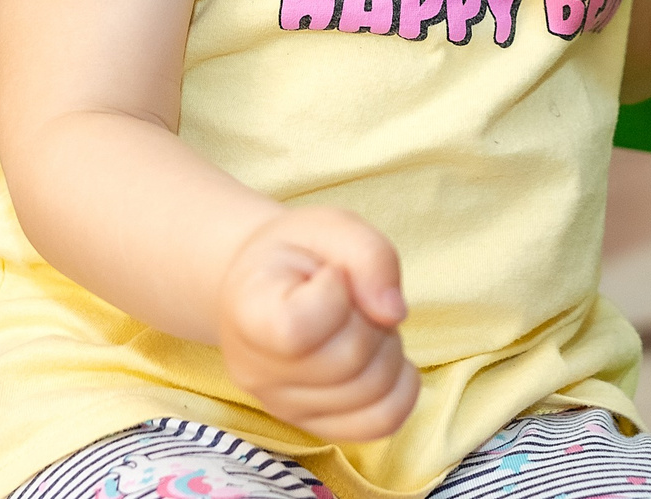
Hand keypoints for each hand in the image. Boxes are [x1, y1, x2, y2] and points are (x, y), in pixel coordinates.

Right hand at [218, 207, 419, 441]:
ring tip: (360, 324)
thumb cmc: (297, 252)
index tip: (326, 274)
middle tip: (353, 298)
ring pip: (372, 392)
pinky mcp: (315, 425)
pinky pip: (382, 422)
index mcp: (249, 312)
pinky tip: (381, 356)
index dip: (334, 294)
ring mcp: (284, 406)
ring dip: (387, 349)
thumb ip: (369, 256)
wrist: (267, 285)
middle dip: (370, 318)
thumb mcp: (331, 226)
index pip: (298, 328)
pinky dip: (401, 386)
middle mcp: (256, 371)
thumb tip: (393, 313)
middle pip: (349, 359)